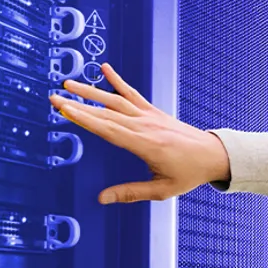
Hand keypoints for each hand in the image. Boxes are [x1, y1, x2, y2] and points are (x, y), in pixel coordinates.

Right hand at [49, 63, 229, 203]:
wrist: (213, 155)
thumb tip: (102, 198)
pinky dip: (119, 81)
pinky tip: (105, 69)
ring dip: (92, 90)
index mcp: (145, 144)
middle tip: (54, 97)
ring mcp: (150, 116)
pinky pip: (134, 94)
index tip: (65, 109)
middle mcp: (146, 126)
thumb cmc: (189, 174)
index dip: (85, 119)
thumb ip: (130, 193)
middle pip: (106, 112)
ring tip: (69, 83)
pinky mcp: (155, 112)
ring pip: (116, 100)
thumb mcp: (161, 190)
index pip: (108, 129)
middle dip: (78, 104)